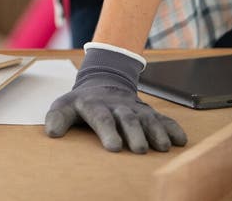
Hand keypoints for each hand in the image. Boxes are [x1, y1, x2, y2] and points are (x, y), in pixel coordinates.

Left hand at [45, 46, 187, 152]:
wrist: (103, 81)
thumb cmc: (83, 102)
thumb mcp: (65, 105)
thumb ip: (57, 117)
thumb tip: (51, 132)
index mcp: (96, 105)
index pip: (102, 118)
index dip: (108, 131)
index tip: (113, 147)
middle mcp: (117, 106)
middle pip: (127, 119)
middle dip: (134, 133)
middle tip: (140, 149)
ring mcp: (134, 109)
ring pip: (147, 119)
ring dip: (156, 132)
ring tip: (163, 147)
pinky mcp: (147, 112)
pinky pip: (162, 119)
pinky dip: (172, 128)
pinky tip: (180, 140)